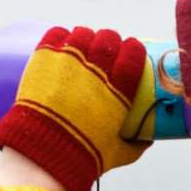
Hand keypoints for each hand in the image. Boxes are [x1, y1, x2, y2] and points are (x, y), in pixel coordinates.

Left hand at [0, 26, 155, 190]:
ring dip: (85, 38)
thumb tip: (147, 141)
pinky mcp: (44, 60)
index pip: (133, 53)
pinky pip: (56, 34)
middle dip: (110, 42)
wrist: (42, 155)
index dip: (133, 49)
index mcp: (118, 89)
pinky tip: (62, 42)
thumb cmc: (82, 156)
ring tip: (81, 48)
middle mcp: (96, 69)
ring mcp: (68, 62)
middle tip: (104, 52)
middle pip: (108, 38)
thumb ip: (135, 146)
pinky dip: (60, 36)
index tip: (129, 53)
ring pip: (82, 33)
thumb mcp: (117, 153)